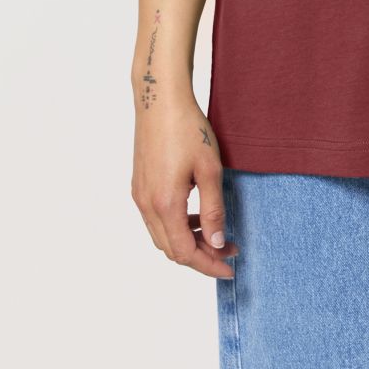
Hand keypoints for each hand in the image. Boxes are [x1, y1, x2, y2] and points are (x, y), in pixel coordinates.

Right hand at [131, 88, 238, 277]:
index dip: (208, 265)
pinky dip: (176, 226)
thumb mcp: (210, 169)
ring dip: (188, 241)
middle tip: (228, 250)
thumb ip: (213, 209)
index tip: (230, 268)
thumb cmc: (187, 129)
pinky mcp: (139, 185)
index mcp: (165, 204)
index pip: (185, 252)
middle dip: (201, 256)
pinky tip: (196, 213)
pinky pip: (156, 219)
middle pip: (171, 249)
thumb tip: (216, 244)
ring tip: (215, 232)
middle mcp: (147, 205)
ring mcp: (140, 196)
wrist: (160, 100)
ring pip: (162, 236)